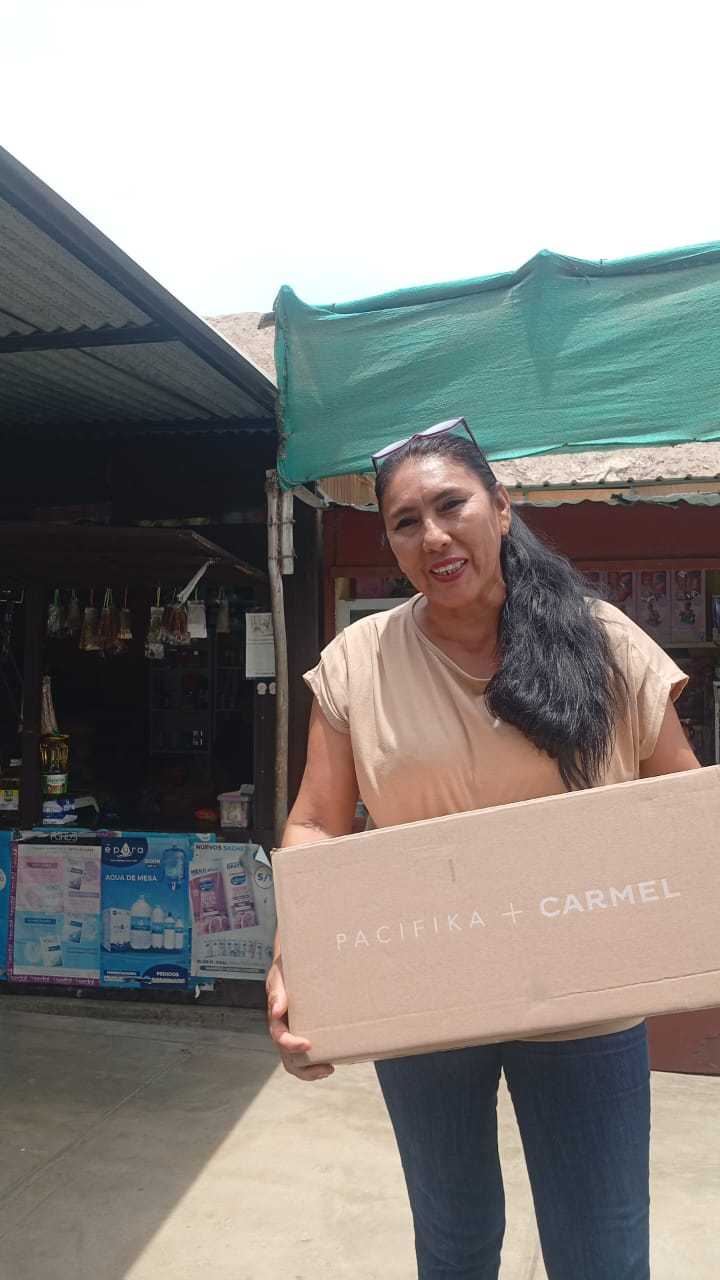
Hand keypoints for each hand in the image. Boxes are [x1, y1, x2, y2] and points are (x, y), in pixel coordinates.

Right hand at [266, 955, 333, 1081]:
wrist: (293, 964)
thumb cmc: (285, 970)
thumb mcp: (278, 977)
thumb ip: (277, 992)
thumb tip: (276, 1010)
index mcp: (276, 1018)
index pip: (280, 1038)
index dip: (291, 1045)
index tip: (307, 1044)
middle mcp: (284, 1029)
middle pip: (288, 1058)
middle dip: (305, 1068)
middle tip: (325, 1069)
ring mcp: (295, 1033)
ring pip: (297, 1061)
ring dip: (311, 1070)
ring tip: (329, 1069)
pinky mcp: (306, 1031)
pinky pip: (308, 1053)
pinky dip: (317, 1060)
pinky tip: (332, 1058)